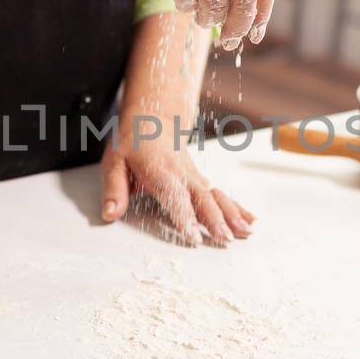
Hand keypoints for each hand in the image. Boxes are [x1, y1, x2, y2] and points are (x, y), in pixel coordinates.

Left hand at [101, 135, 255, 246]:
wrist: (151, 118)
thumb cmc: (131, 142)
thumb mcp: (114, 163)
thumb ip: (114, 189)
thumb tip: (110, 213)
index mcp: (160, 171)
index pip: (174, 196)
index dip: (184, 217)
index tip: (193, 236)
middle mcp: (182, 174)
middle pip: (201, 198)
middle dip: (215, 220)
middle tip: (225, 239)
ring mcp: (194, 176)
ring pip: (216, 196)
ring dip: (232, 215)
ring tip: (246, 233)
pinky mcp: (200, 180)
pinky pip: (221, 194)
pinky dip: (237, 207)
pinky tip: (249, 220)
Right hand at [119, 0, 275, 48]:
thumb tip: (246, 7)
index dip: (263, 12)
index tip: (256, 31)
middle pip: (245, 1)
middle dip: (238, 27)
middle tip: (229, 40)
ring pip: (215, 6)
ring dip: (207, 19)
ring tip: (199, 17)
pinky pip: (187, 1)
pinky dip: (184, 4)